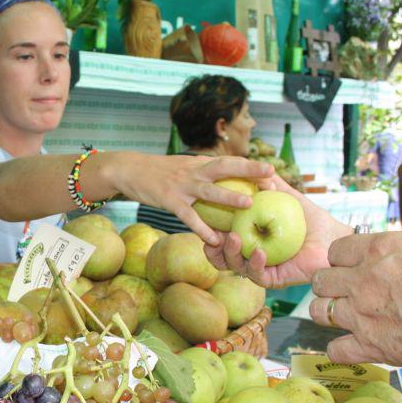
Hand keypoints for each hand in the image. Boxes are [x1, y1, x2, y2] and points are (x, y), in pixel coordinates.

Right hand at [118, 155, 274, 243]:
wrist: (129, 170)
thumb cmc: (159, 171)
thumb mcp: (184, 166)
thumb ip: (204, 172)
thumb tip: (227, 181)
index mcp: (200, 163)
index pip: (230, 161)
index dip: (251, 166)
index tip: (272, 172)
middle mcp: (194, 171)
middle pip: (225, 167)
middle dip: (249, 169)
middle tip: (271, 174)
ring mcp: (182, 185)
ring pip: (209, 190)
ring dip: (229, 196)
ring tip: (249, 203)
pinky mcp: (169, 200)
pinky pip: (189, 217)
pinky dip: (201, 229)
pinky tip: (214, 241)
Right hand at [203, 176, 351, 287]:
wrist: (334, 238)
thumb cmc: (311, 220)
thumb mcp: (287, 198)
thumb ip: (272, 185)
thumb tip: (257, 167)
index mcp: (250, 239)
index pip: (222, 239)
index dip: (210, 233)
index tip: (205, 220)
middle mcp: (252, 256)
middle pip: (223, 258)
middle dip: (213, 250)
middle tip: (213, 236)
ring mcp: (263, 269)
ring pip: (237, 268)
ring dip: (231, 254)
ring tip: (234, 239)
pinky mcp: (276, 280)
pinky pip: (259, 277)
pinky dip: (256, 264)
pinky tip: (260, 252)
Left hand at [310, 190, 401, 369]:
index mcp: (379, 250)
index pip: (336, 250)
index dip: (345, 255)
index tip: (359, 262)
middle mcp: (362, 282)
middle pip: (321, 279)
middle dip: (330, 280)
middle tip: (349, 286)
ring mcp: (362, 316)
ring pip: (319, 312)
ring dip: (328, 310)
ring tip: (345, 312)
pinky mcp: (371, 347)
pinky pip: (336, 350)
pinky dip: (339, 348)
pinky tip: (351, 343)